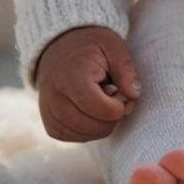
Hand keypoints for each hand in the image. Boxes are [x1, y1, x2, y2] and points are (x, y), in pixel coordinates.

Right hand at [34, 25, 142, 141]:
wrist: (60, 46)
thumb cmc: (91, 45)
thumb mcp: (114, 46)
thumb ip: (126, 70)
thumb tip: (134, 96)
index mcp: (73, 76)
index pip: (103, 109)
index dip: (122, 104)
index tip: (122, 89)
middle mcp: (56, 98)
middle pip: (96, 126)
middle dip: (113, 114)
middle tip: (115, 94)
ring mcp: (50, 114)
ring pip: (87, 135)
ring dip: (102, 122)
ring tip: (102, 98)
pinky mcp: (50, 126)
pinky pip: (76, 138)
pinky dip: (90, 129)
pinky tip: (92, 109)